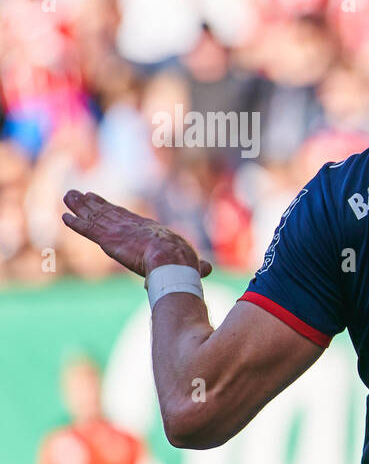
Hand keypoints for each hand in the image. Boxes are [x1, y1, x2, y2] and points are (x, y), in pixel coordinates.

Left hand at [62, 190, 211, 278]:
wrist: (173, 261)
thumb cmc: (185, 263)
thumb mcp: (192, 263)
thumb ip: (197, 266)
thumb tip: (208, 269)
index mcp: (149, 231)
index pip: (127, 217)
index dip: (114, 209)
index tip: (103, 202)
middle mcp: (131, 227)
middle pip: (108, 212)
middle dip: (93, 203)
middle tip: (79, 194)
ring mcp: (118, 232)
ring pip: (95, 217)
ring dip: (80, 207)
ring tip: (68, 196)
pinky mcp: (108, 241)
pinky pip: (88, 231)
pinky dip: (76, 224)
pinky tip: (65, 217)